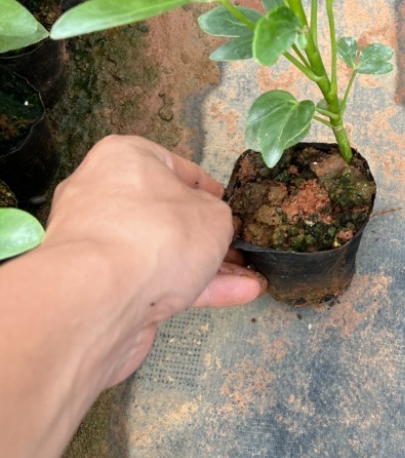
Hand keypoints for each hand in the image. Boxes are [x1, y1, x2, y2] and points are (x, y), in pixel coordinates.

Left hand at [44, 135, 266, 386]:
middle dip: (208, 237)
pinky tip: (237, 295)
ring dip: (208, 266)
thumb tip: (212, 228)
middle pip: (167, 215)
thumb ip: (219, 218)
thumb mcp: (213, 215)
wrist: (101, 299)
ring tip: (250, 279)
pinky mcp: (103, 285)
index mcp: (123, 159)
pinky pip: (155, 280)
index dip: (209, 190)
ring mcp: (100, 245)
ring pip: (164, 252)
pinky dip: (193, 288)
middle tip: (237, 249)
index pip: (176, 168)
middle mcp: (104, 196)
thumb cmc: (159, 234)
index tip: (229, 209)